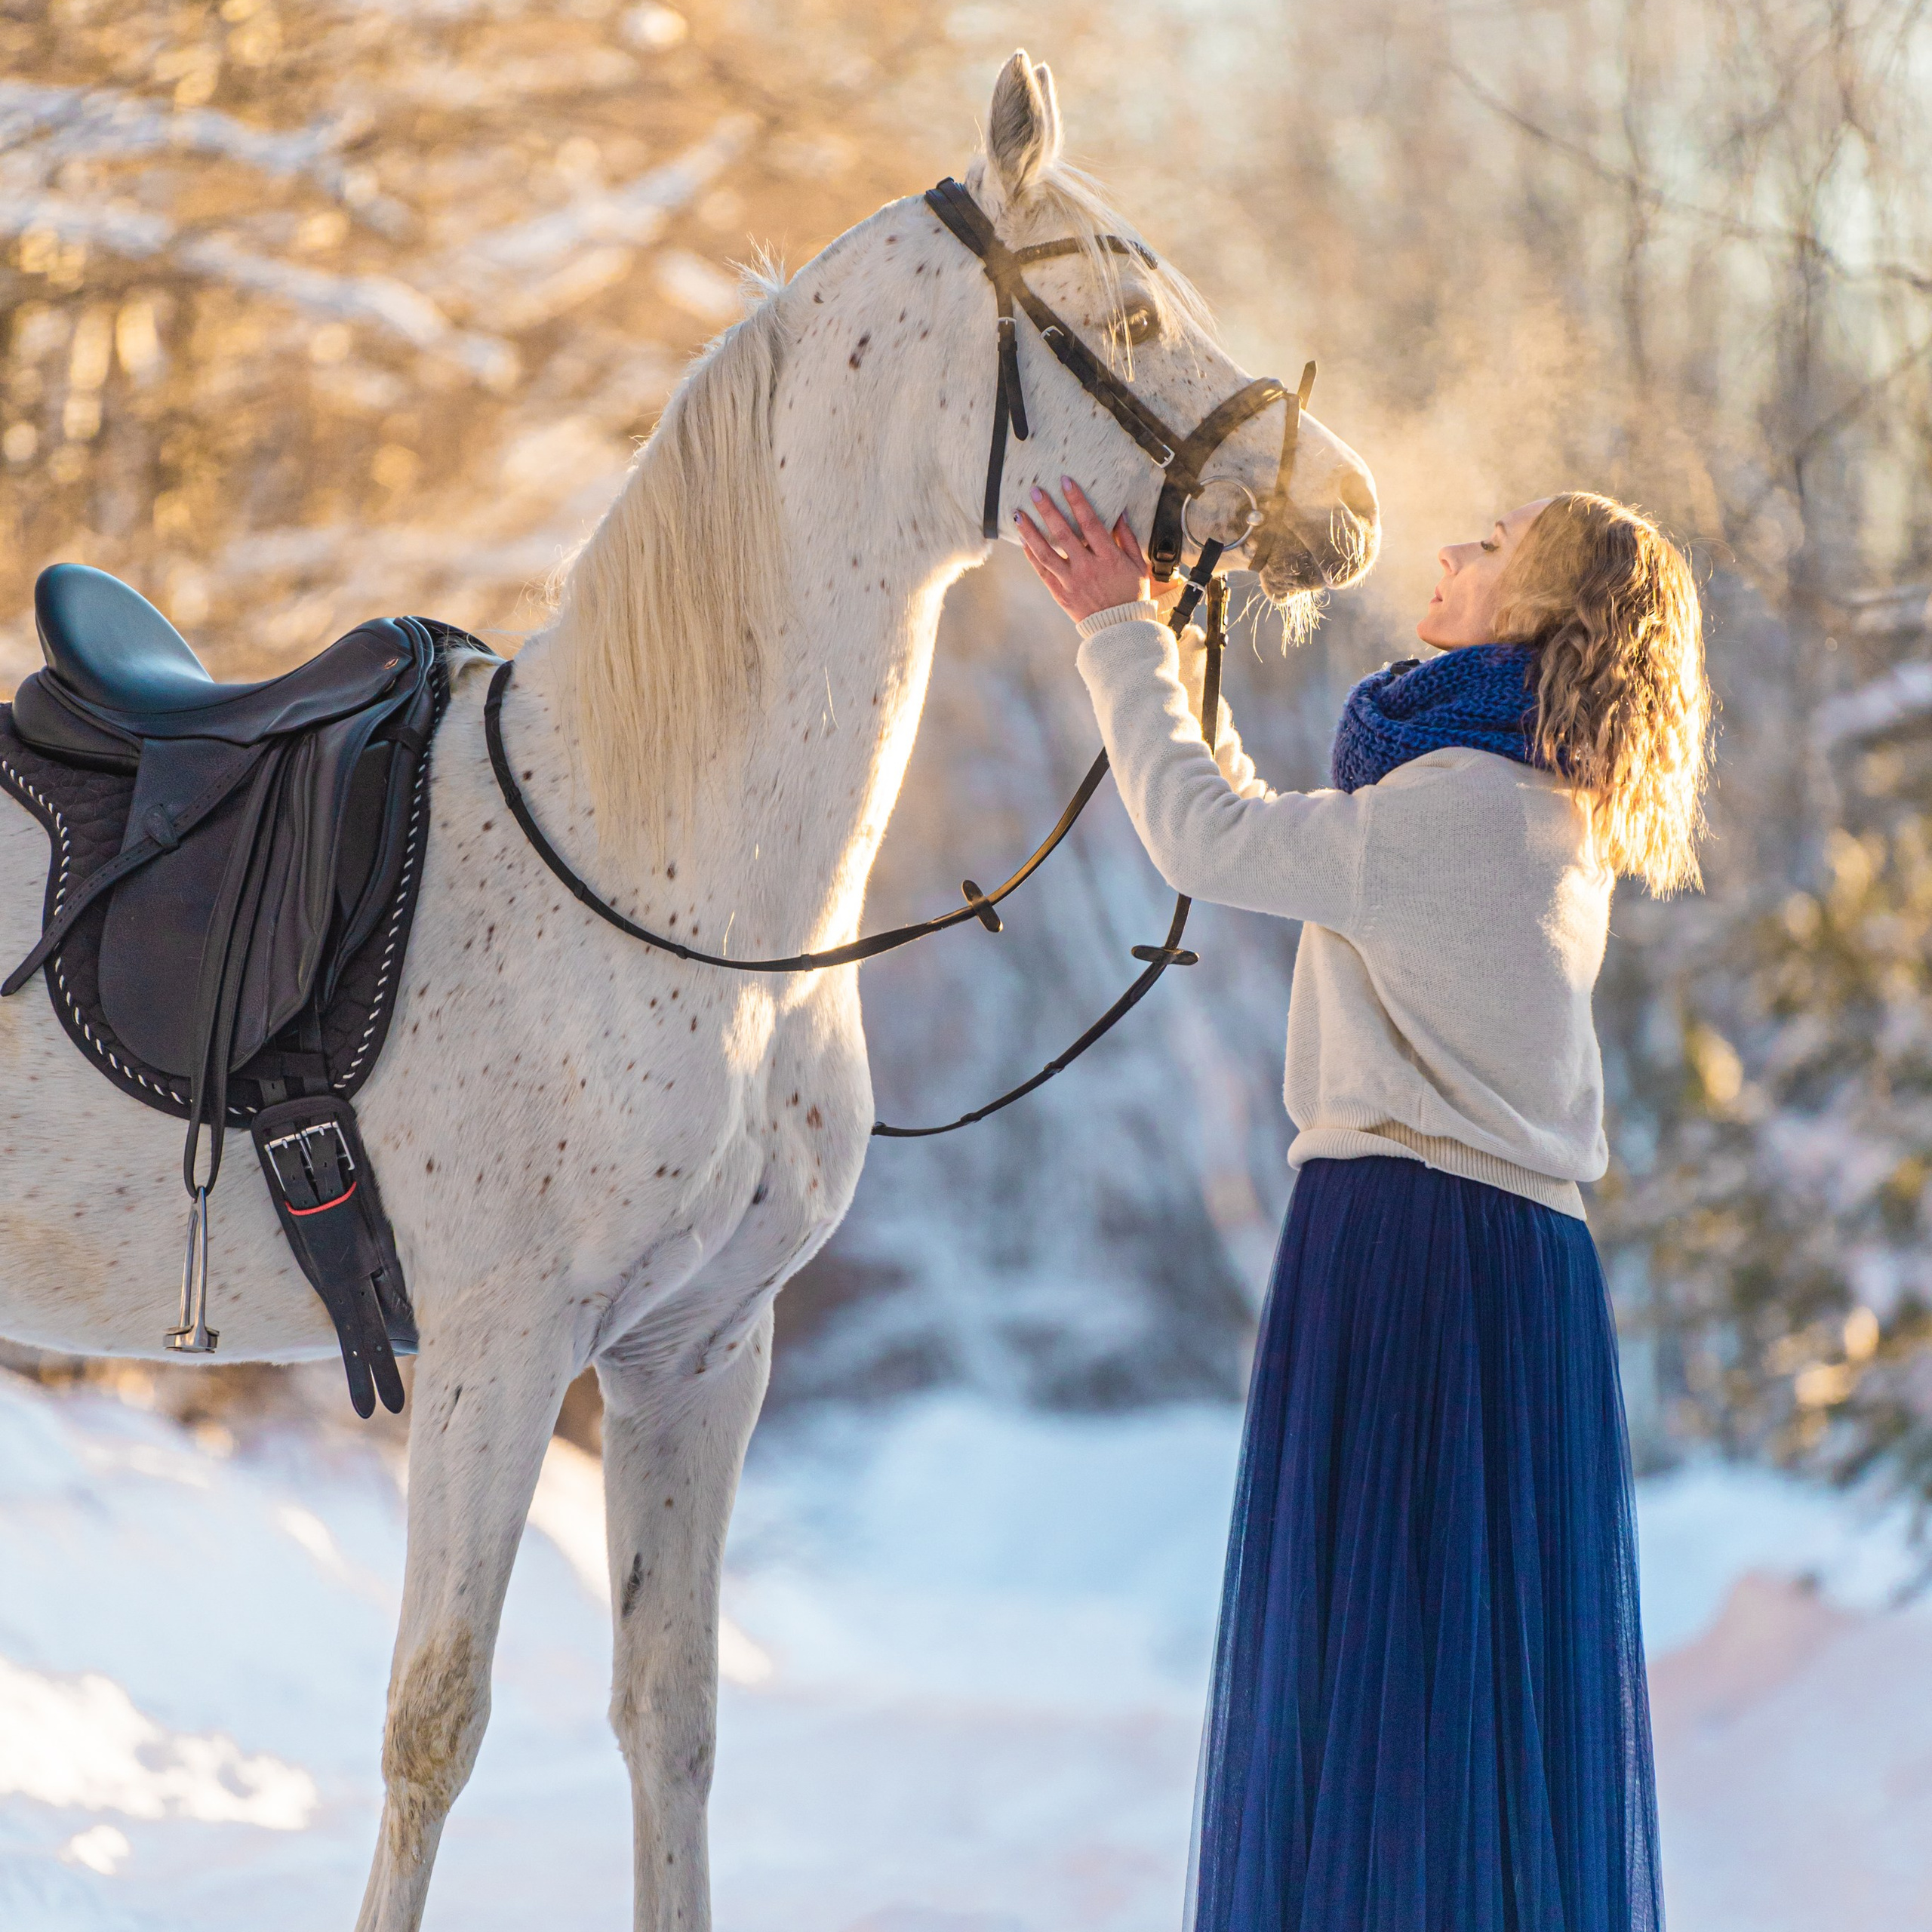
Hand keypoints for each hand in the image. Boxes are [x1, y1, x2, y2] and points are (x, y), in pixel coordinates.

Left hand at [1015, 478, 1150, 622]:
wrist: (1121, 630)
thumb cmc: (1132, 595)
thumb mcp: (1138, 565)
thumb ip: (1127, 538)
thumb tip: (1120, 512)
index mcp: (1108, 558)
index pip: (1089, 522)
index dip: (1076, 500)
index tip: (1065, 481)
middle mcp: (1087, 568)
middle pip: (1063, 534)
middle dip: (1048, 509)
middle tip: (1035, 490)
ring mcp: (1071, 582)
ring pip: (1046, 553)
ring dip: (1030, 532)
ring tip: (1018, 514)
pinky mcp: (1061, 594)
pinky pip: (1042, 572)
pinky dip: (1032, 555)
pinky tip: (1023, 541)